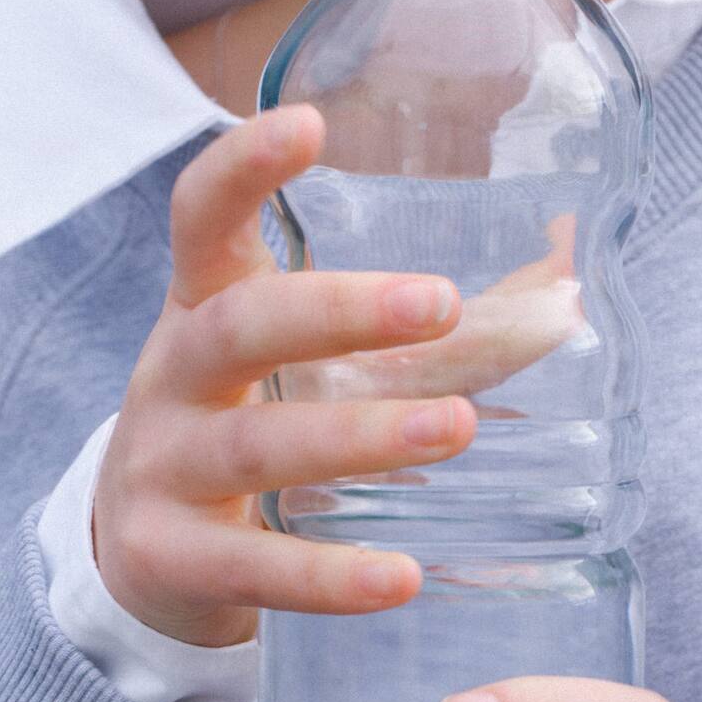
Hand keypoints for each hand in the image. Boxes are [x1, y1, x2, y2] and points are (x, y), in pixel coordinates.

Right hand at [91, 108, 582, 646]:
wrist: (138, 559)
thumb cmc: (246, 434)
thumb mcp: (294, 371)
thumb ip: (403, 338)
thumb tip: (563, 296)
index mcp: (200, 310)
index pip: (201, 219)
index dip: (242, 169)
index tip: (308, 124)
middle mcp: (170, 379)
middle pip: (241, 327)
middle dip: (339, 310)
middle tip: (443, 305)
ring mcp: (162, 471)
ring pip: (257, 447)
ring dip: (359, 437)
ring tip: (456, 430)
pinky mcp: (170, 560)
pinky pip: (257, 569)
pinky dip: (331, 576)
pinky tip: (400, 577)